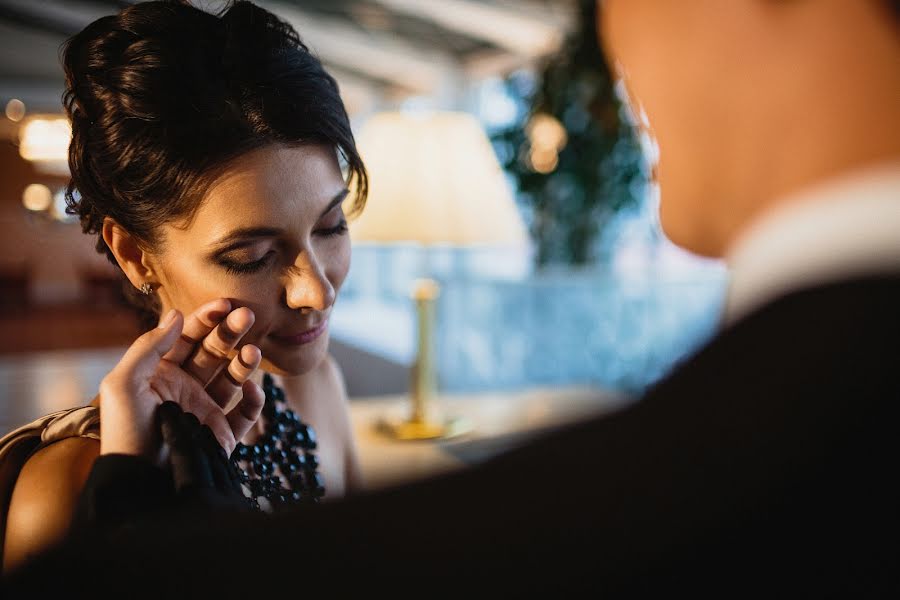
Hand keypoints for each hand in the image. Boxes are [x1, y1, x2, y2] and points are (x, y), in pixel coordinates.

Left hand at [98, 300, 264, 461]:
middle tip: (247, 315)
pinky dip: (253, 400)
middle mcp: (185, 389)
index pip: (186, 338)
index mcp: (160, 374)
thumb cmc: (126, 432)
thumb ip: (148, 346)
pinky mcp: (222, 435)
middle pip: (213, 352)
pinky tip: (251, 388)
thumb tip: (175, 314)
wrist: (142, 480)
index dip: (205, 319)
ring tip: (253, 351)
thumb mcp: (123, 383)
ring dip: (244, 361)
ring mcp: (204, 411)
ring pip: (232, 378)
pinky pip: (245, 413)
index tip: (224, 304)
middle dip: (230, 332)